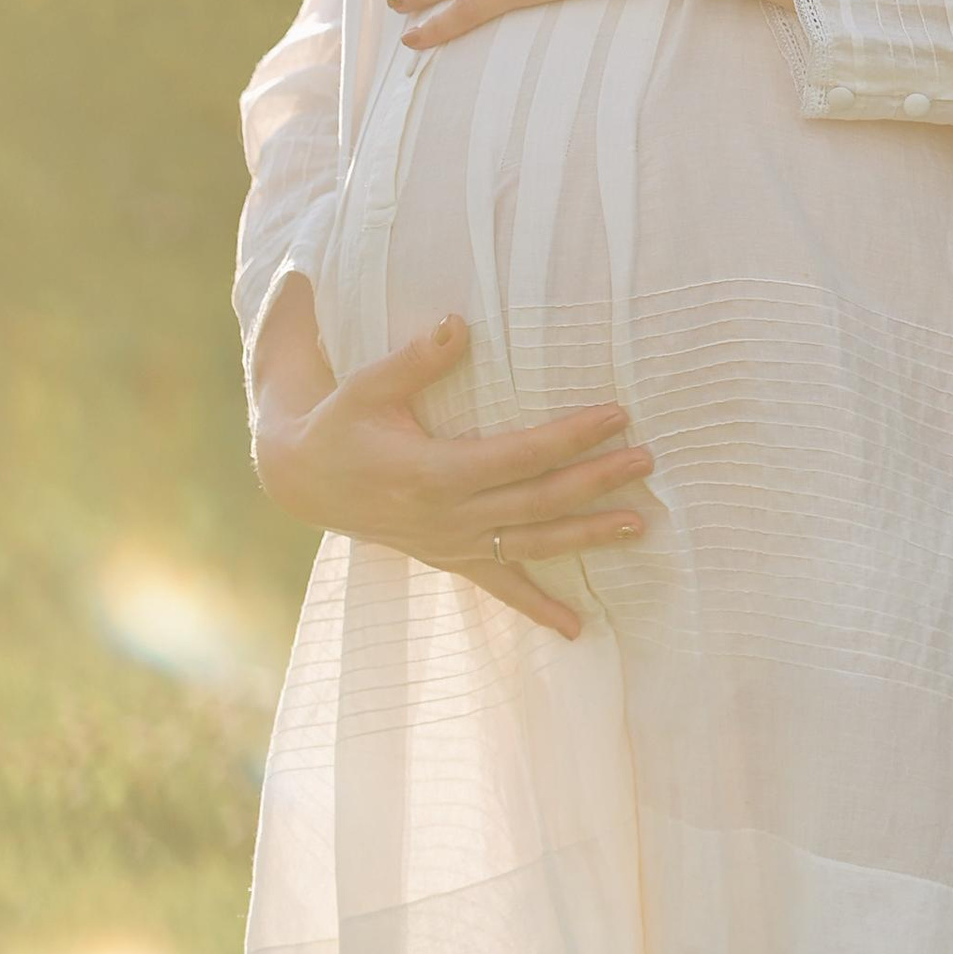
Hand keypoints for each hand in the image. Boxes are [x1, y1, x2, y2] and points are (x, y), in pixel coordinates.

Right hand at [252, 293, 654, 643]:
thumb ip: (414, 360)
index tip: (616, 415)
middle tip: (647, 460)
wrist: (305, 480)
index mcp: (433, 473)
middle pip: (537, 501)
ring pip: (531, 545)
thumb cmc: (342, 424)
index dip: (570, 437)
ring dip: (586, 536)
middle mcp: (448, 516)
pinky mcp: (450, 558)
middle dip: (595, 481)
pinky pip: (501, 588)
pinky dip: (539, 608)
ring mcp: (451, 544)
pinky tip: (575, 629)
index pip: (519, 455)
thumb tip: (458, 324)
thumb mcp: (366, 387)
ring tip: (638, 526)